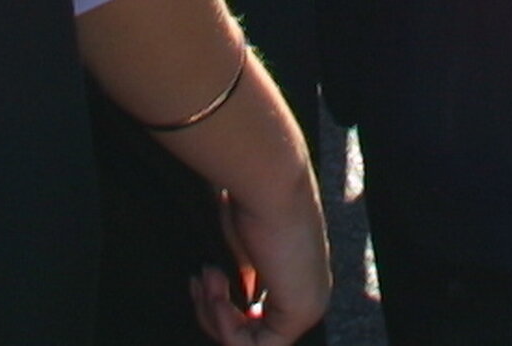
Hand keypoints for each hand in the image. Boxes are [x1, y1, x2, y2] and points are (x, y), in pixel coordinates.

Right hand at [195, 161, 334, 341]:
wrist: (267, 182)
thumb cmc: (251, 202)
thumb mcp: (240, 250)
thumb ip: (239, 281)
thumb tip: (214, 305)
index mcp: (297, 279)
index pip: (256, 318)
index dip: (221, 309)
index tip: (200, 279)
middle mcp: (309, 295)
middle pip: (251, 333)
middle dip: (213, 312)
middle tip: (202, 278)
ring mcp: (310, 305)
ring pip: (250, 342)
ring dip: (215, 316)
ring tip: (209, 279)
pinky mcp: (302, 312)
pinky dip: (226, 327)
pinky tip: (217, 297)